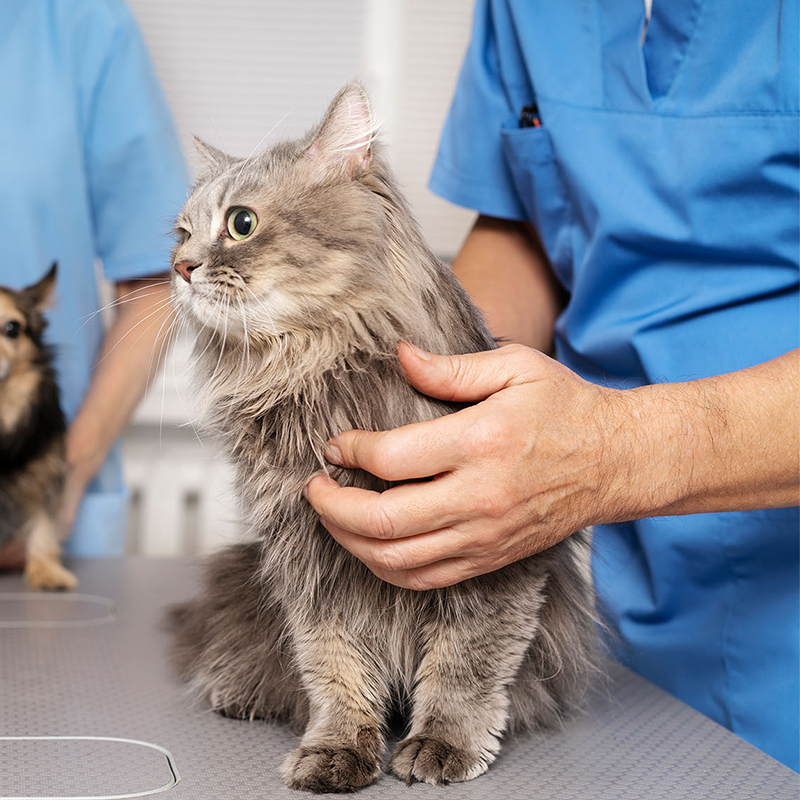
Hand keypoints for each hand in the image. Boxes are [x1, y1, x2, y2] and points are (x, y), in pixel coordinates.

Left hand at [305, 343, 622, 589]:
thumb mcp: (514, 368)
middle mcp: (479, 497)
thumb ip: (451, 368)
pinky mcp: (489, 557)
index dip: (351, 452)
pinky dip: (384, 567)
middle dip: (331, 507)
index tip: (336, 444)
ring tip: (330, 516)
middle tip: (313, 487)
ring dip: (349, 541)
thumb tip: (399, 356)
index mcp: (481, 442)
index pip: (392, 459)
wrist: (616, 462)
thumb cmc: (565, 409)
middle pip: (383, 521)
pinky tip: (368, 545)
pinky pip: (424, 579)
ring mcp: (484, 535)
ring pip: (396, 560)